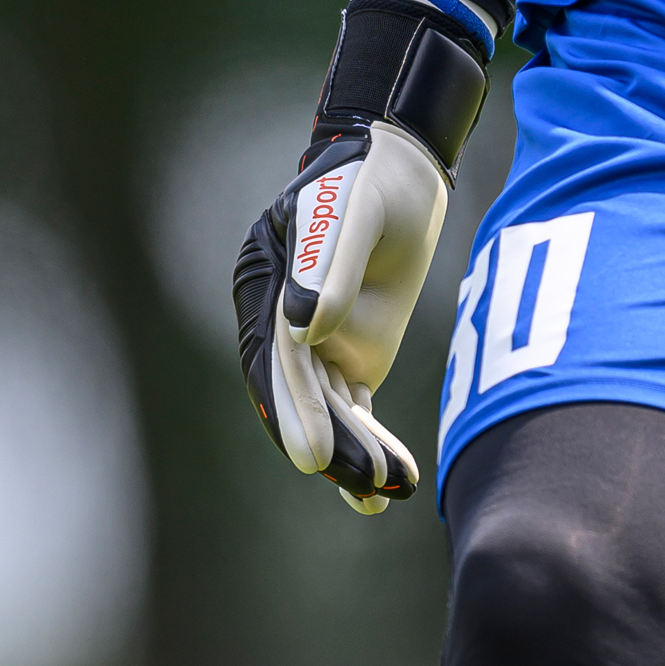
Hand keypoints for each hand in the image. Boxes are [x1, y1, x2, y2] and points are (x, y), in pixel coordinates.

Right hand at [235, 0, 490, 515]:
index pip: (270, 357)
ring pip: (328, 410)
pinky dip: (371, 445)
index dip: (289, 407)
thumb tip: (305, 329)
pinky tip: (389, 488)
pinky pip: (355, 410)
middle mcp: (280, 322)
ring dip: (354, 454)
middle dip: (329, 442)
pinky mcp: (349, 357)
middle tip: (360, 480)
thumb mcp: (352, 212)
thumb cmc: (370, 179)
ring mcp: (315, 344)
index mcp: (263, 283)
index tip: (311, 452)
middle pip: (297, 394)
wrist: (401, 171)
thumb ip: (331, 267)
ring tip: (387, 494)